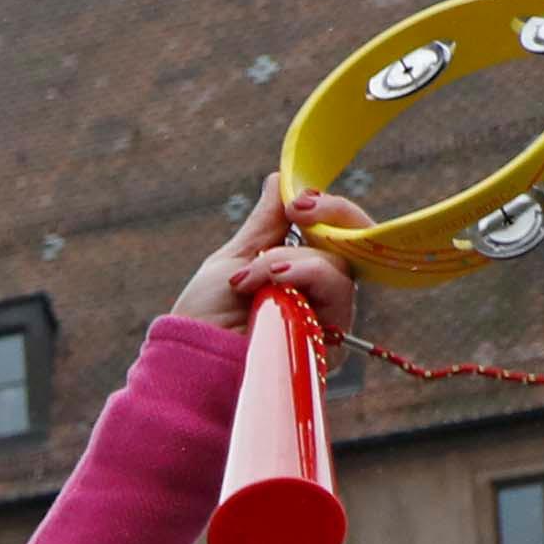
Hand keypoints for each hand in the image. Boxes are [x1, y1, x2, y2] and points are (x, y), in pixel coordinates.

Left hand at [175, 176, 374, 348]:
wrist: (189, 363)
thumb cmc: (203, 320)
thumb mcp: (234, 260)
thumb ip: (265, 224)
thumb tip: (279, 180)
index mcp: (301, 276)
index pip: (337, 233)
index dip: (329, 209)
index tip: (297, 199)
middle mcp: (321, 296)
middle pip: (354, 242)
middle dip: (332, 214)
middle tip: (300, 208)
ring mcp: (328, 318)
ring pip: (341, 264)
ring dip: (293, 258)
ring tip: (250, 276)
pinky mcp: (331, 340)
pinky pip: (339, 291)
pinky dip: (304, 275)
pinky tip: (270, 281)